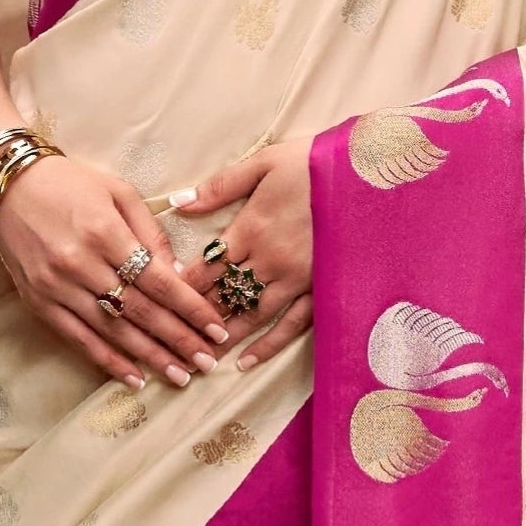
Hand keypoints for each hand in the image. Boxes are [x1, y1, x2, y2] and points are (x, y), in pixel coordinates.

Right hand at [0, 149, 229, 388]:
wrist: (6, 184)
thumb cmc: (69, 182)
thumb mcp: (118, 192)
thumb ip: (150, 233)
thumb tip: (179, 276)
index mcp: (105, 232)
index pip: (158, 281)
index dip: (191, 309)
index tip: (217, 329)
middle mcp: (81, 264)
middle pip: (140, 311)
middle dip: (178, 340)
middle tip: (208, 362)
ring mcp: (57, 287)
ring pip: (112, 330)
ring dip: (150, 356)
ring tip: (180, 375)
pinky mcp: (38, 301)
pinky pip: (78, 339)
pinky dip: (107, 361)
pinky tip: (134, 378)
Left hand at [167, 138, 312, 370]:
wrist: (368, 174)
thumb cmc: (313, 163)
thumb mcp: (264, 163)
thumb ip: (220, 186)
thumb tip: (179, 203)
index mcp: (250, 228)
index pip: (204, 267)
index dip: (179, 286)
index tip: (158, 299)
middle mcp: (270, 260)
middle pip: (222, 296)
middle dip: (193, 318)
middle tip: (167, 339)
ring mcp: (296, 280)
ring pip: (250, 316)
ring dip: (221, 337)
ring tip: (197, 359)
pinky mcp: (320, 289)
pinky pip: (291, 325)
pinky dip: (267, 346)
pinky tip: (244, 363)